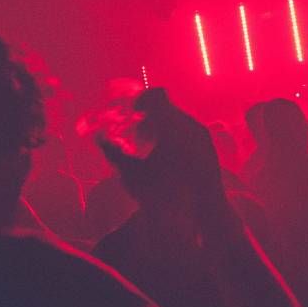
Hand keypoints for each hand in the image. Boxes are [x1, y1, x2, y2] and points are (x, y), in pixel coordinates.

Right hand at [101, 88, 224, 206]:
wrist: (200, 211)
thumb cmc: (162, 194)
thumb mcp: (131, 174)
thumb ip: (113, 153)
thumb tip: (98, 138)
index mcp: (169, 125)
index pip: (156, 95)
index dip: (142, 100)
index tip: (135, 113)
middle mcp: (188, 124)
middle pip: (167, 108)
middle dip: (151, 118)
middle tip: (139, 137)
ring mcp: (202, 134)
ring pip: (179, 119)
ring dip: (164, 127)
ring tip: (153, 150)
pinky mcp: (209, 145)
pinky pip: (190, 130)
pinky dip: (177, 136)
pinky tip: (169, 158)